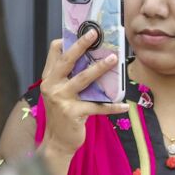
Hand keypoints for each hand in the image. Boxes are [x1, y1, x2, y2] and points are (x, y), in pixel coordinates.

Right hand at [37, 28, 130, 160]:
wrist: (57, 143)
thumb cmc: (62, 115)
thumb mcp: (60, 94)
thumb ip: (69, 78)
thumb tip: (92, 59)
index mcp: (49, 78)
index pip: (54, 52)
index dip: (67, 41)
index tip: (83, 32)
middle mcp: (52, 86)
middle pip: (67, 61)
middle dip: (81, 45)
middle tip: (94, 34)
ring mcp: (61, 99)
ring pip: (83, 79)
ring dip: (99, 68)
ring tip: (113, 59)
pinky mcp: (73, 113)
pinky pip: (97, 107)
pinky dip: (112, 106)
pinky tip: (125, 105)